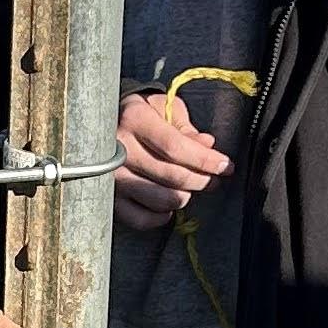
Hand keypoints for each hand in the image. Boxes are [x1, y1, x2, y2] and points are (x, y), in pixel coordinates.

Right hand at [114, 83, 229, 234]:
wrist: (102, 125)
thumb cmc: (142, 115)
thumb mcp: (165, 109)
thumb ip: (187, 128)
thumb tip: (208, 145)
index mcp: (135, 119)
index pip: (176, 147)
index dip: (205, 160)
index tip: (225, 166)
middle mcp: (120, 149)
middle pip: (172, 177)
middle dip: (202, 181)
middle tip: (213, 179)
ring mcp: (112, 177)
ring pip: (161, 200)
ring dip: (184, 197)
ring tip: (189, 188)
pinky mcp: (109, 198)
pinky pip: (141, 219)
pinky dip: (161, 217)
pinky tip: (168, 206)